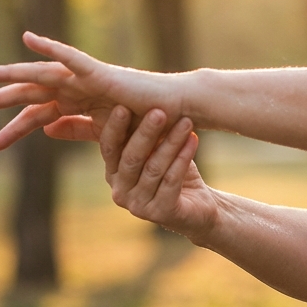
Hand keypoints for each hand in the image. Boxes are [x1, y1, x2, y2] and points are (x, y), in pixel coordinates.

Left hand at [0, 32, 176, 150]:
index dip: (12, 130)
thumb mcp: (102, 132)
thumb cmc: (146, 122)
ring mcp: (84, 78)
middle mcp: (74, 88)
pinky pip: (71, 57)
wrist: (175, 112)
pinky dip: (51, 47)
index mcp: (74, 103)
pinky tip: (28, 40)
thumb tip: (46, 131)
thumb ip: (74, 128)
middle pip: (28, 93)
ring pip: (40, 74)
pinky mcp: (99, 72)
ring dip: (11, 74)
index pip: (34, 116)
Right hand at [102, 106, 216, 238]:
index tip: (124, 105)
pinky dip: (182, 159)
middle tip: (159, 111)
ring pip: (153, 168)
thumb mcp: (154, 150)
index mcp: (113, 174)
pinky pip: (171, 181)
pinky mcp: (160, 213)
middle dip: (146, 132)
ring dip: (171, 142)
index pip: (109, 148)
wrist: (197, 207)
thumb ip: (140, 132)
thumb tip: (126, 93)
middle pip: (131, 158)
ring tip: (186, 122)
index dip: (115, 127)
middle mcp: (120, 192)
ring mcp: (139, 206)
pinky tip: (194, 140)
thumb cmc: (172, 172)